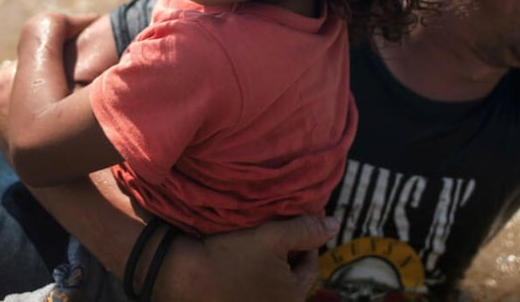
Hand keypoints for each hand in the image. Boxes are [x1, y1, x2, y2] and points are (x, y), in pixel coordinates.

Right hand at [156, 216, 339, 301]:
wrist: (184, 276)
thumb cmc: (230, 257)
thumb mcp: (272, 237)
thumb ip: (305, 230)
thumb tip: (335, 225)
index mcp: (293, 297)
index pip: (311, 266)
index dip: (305, 241)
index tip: (291, 224)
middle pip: (292, 277)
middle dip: (287, 254)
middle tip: (274, 233)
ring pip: (273, 283)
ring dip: (270, 265)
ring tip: (257, 245)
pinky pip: (255, 289)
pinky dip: (255, 275)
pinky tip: (242, 260)